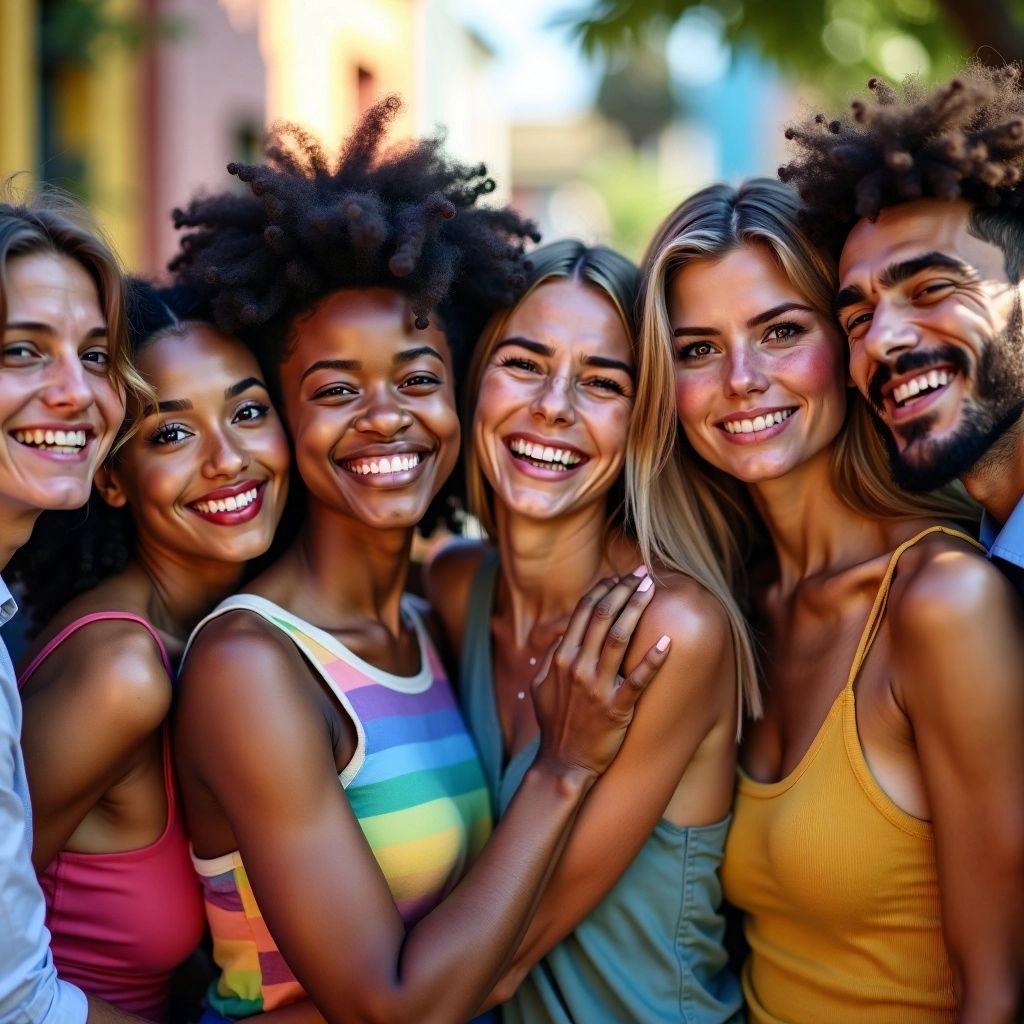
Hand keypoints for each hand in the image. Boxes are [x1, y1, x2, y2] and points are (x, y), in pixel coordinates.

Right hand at [531, 569, 669, 781]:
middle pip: (602, 616)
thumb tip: (564, 632)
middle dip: (623, 590)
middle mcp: (578, 667)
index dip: (603, 589)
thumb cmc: (554, 722)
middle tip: (642, 574)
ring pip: (619, 638)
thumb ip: (554, 655)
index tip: (619, 577)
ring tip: (651, 590)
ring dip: (636, 610)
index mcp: (561, 657)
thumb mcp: (542, 684)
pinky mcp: (616, 708)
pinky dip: (652, 659)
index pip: (584, 612)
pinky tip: (667, 641)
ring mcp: (597, 687)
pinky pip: (638, 680)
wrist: (563, 762)